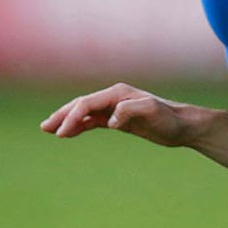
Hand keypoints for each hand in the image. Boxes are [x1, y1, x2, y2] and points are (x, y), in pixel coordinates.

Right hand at [40, 83, 194, 146]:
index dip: (72, 117)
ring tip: (49, 130)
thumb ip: (130, 111)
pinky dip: (80, 126)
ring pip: (84, 113)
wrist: (183, 125)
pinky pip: (93, 121)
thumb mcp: (152, 112)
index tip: (61, 133)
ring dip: (67, 120)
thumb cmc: (169, 119)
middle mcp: (113, 98)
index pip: (87, 104)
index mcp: (117, 94)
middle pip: (81, 105)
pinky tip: (70, 133)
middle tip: (45, 128)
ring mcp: (114, 108)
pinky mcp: (118, 119)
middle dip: (62, 116)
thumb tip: (111, 120)